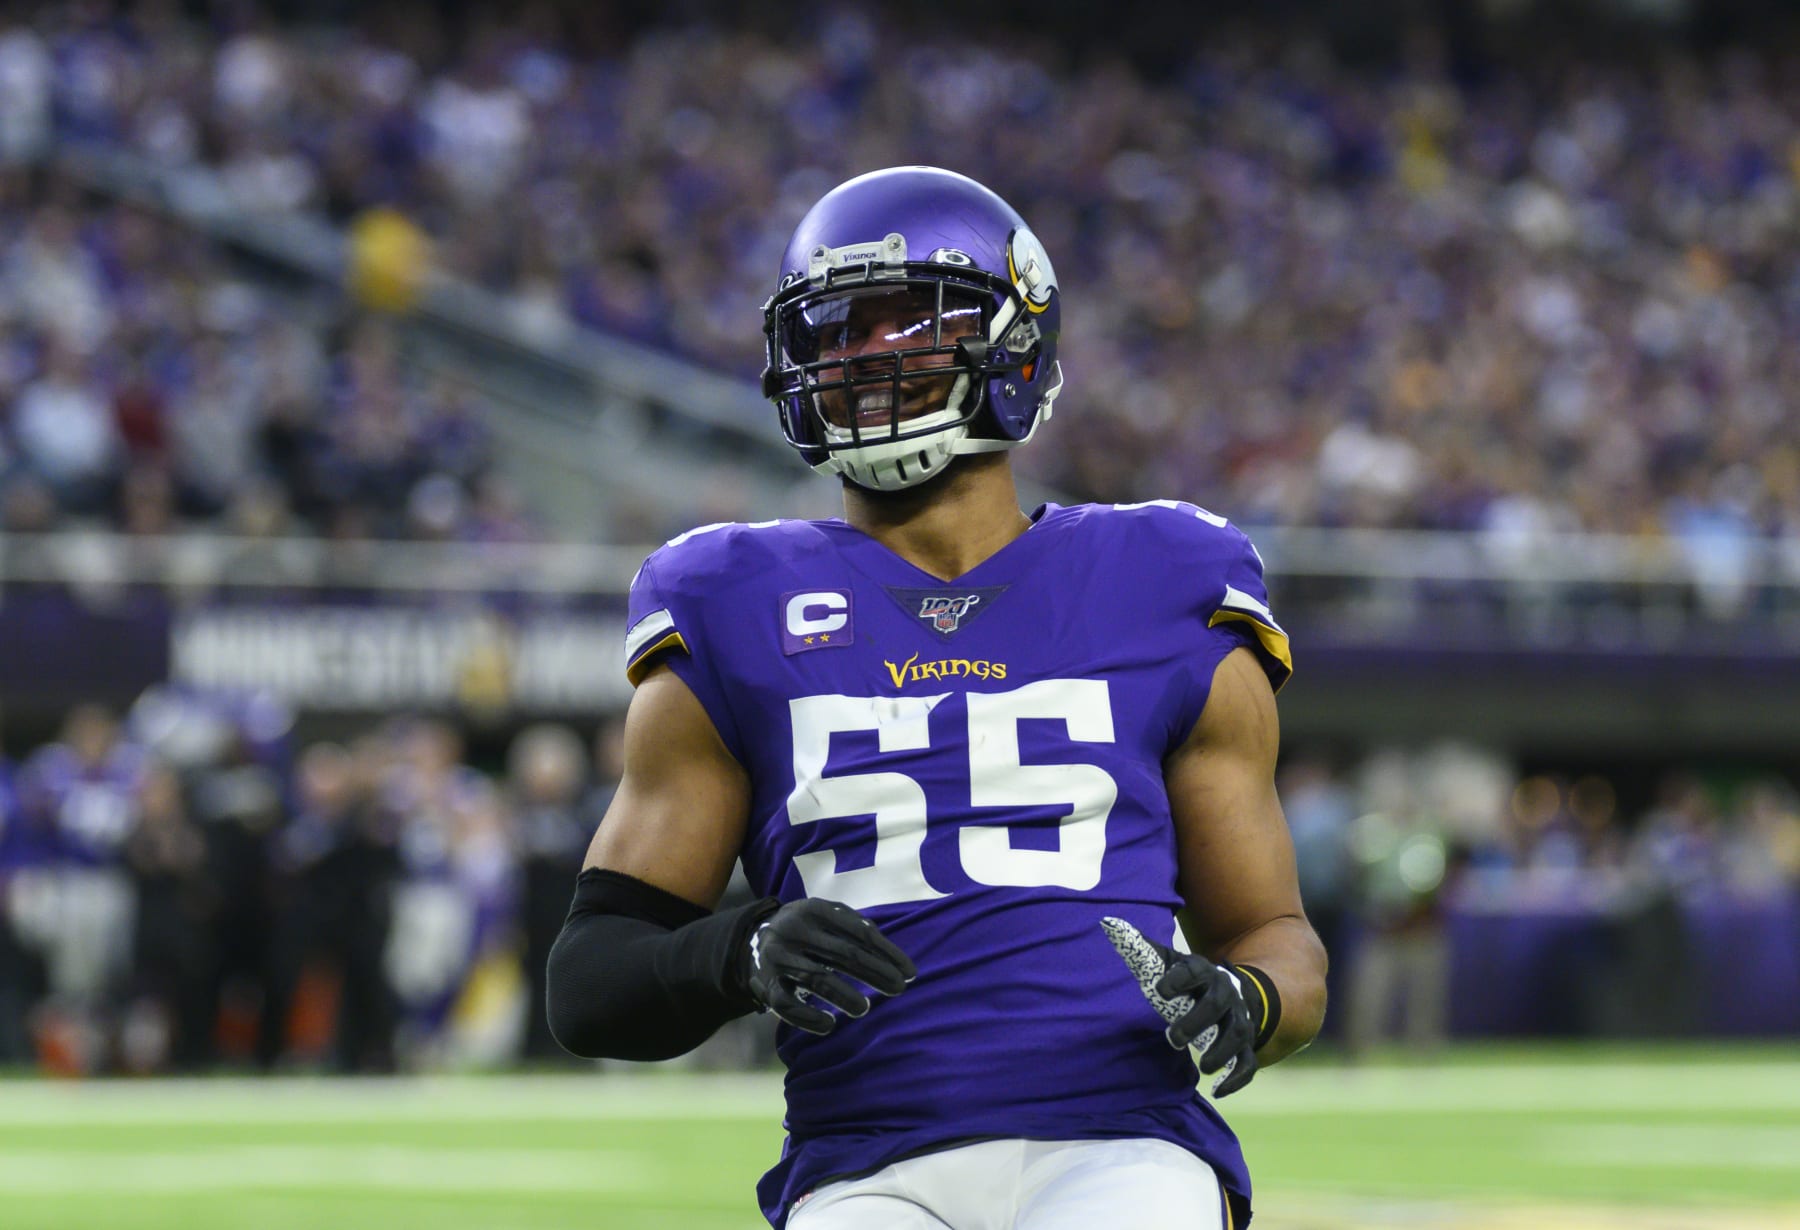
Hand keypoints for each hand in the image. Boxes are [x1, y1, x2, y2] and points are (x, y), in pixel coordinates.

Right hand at [743, 898, 916, 1034]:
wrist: (752, 942)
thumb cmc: (807, 931)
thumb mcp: (826, 917)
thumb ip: (856, 928)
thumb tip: (892, 956)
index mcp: (814, 909)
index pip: (860, 933)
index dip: (888, 953)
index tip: (910, 972)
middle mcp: (793, 930)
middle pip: (843, 955)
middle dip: (876, 973)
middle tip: (899, 989)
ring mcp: (777, 957)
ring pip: (817, 979)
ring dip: (844, 996)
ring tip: (864, 1009)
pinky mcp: (765, 984)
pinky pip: (787, 1006)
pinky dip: (809, 1018)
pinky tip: (829, 1025)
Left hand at [1101, 917, 1257, 1096]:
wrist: (1233, 992)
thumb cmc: (1188, 980)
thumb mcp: (1167, 962)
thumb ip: (1140, 948)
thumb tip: (1107, 923)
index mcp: (1203, 972)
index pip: (1194, 971)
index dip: (1178, 979)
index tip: (1158, 990)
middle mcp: (1225, 994)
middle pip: (1217, 1004)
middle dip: (1197, 1021)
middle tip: (1172, 1038)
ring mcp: (1238, 1020)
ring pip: (1238, 1035)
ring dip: (1221, 1052)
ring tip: (1202, 1067)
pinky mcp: (1245, 1046)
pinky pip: (1248, 1064)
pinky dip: (1236, 1079)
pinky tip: (1217, 1091)